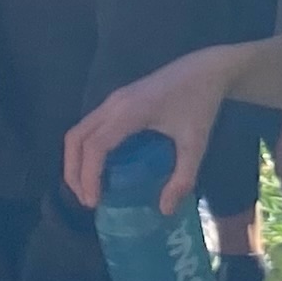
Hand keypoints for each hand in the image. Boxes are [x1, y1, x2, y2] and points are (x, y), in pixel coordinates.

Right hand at [63, 43, 239, 210]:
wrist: (208, 69)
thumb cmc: (202, 103)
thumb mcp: (196, 143)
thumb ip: (183, 178)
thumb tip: (164, 210)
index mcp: (130, 112)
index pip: (95, 146)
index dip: (88, 176)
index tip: (94, 202)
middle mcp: (114, 104)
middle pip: (76, 139)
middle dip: (74, 172)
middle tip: (87, 201)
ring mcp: (113, 100)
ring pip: (79, 131)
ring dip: (76, 161)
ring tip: (89, 189)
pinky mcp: (117, 100)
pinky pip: (90, 126)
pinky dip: (86, 149)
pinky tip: (100, 168)